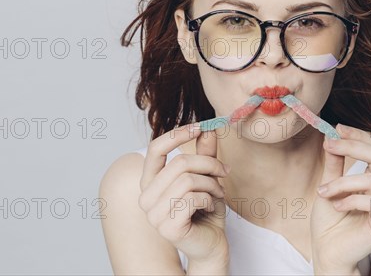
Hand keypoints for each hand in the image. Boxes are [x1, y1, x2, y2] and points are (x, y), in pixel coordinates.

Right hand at [138, 123, 229, 265]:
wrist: (212, 243)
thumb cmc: (206, 210)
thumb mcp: (206, 177)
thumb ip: (204, 154)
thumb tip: (207, 128)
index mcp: (150, 182)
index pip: (155, 148)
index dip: (178, 134)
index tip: (200, 127)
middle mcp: (146, 197)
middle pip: (179, 163)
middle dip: (209, 164)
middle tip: (224, 172)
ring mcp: (153, 215)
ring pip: (188, 180)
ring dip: (211, 184)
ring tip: (217, 193)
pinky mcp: (167, 227)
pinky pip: (192, 199)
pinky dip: (209, 199)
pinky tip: (210, 207)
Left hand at [310, 124, 370, 271]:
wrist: (327, 252)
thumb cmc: (330, 222)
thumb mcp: (330, 185)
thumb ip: (335, 162)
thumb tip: (332, 136)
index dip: (358, 135)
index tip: (336, 128)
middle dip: (351, 146)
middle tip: (329, 145)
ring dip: (342, 183)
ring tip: (324, 193)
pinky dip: (351, 200)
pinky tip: (338, 207)